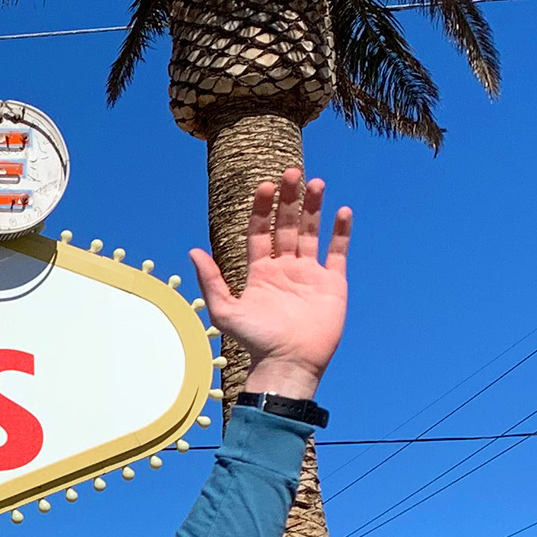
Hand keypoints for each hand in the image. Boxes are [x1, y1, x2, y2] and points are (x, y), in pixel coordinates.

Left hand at [187, 172, 350, 400]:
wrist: (288, 363)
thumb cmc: (255, 341)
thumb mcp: (226, 310)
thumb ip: (212, 280)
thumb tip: (193, 250)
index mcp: (260, 272)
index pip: (260, 232)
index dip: (262, 209)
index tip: (265, 186)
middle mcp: (285, 269)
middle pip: (287, 225)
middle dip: (289, 199)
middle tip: (293, 173)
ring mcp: (309, 274)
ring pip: (312, 232)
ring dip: (314, 207)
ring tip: (316, 183)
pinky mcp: (332, 283)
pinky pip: (337, 252)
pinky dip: (341, 232)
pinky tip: (343, 211)